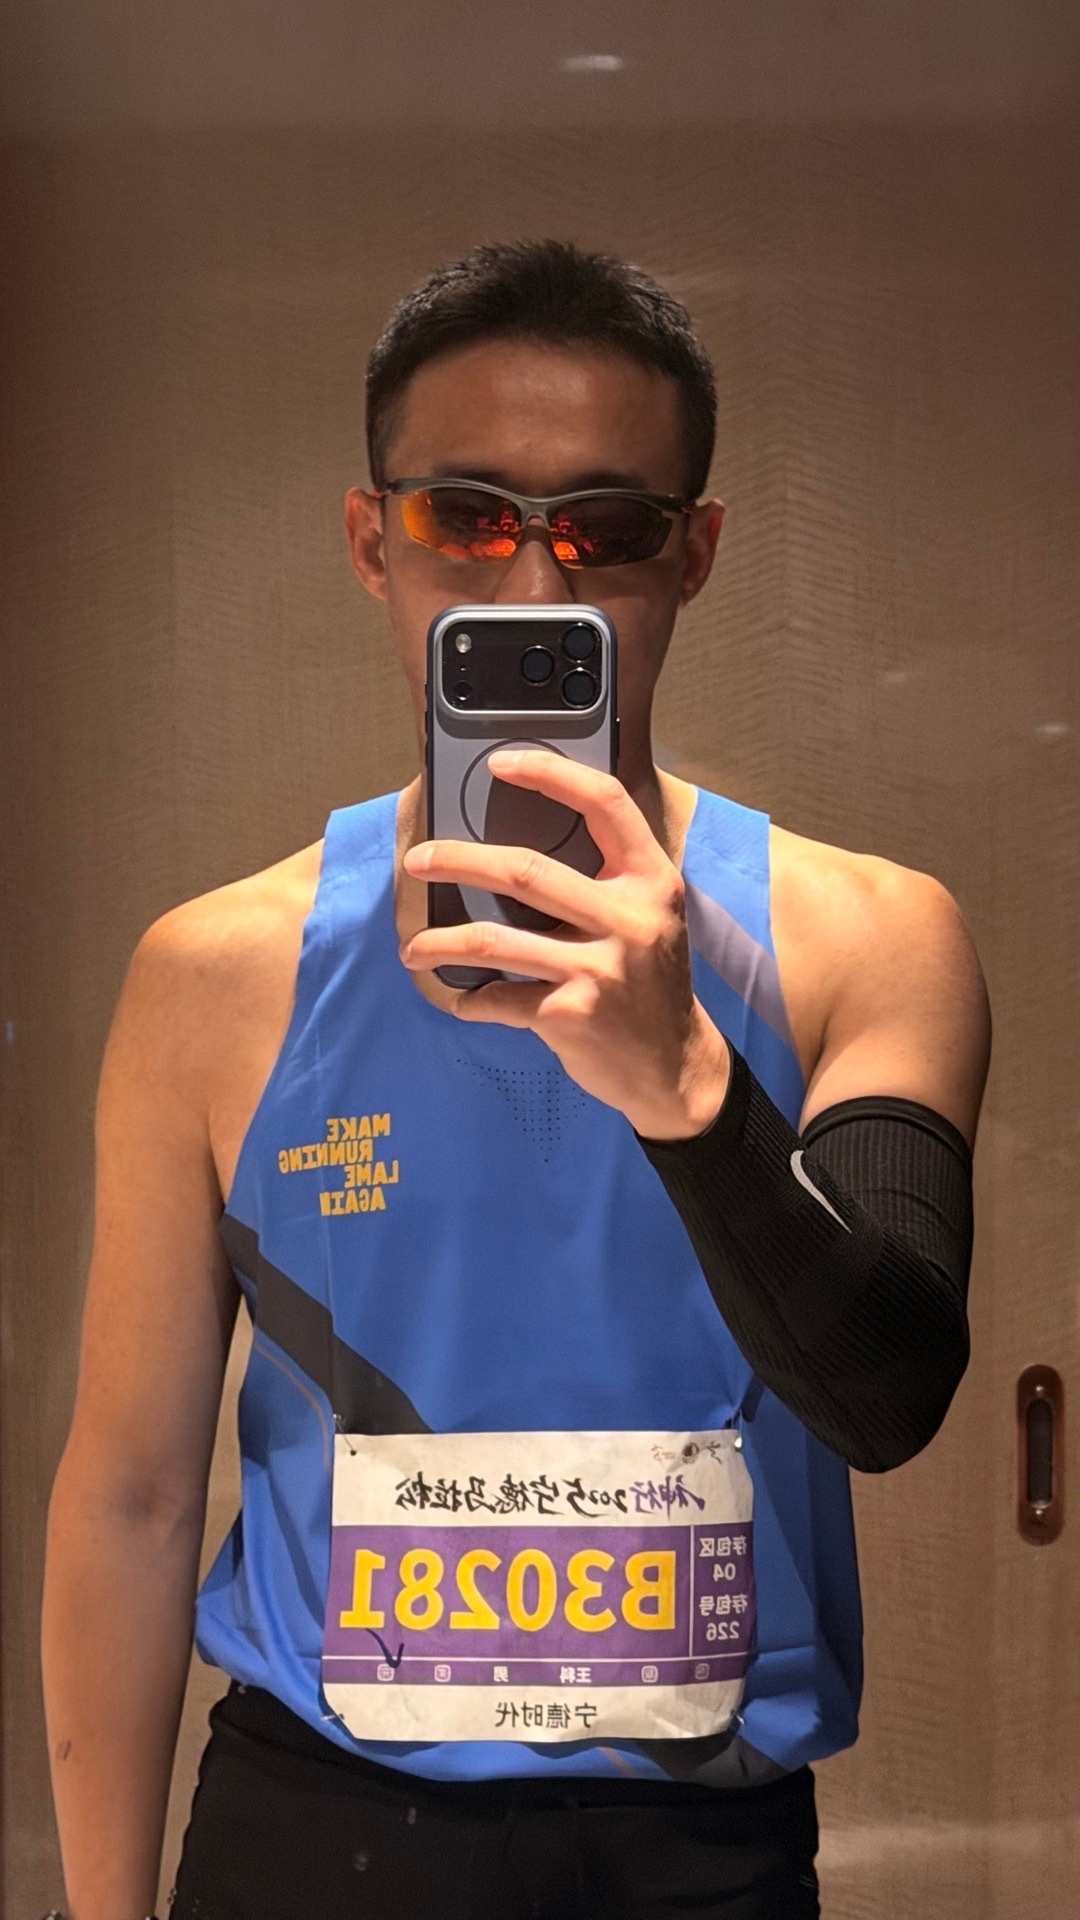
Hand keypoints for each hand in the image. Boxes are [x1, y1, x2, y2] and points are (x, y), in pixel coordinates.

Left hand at [400, 749, 730, 1140]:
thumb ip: (605, 881)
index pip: (604, 803)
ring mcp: (600, 969)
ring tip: (414, 948)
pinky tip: (464, 999)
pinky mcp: (572, 1015)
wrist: (674, 1067)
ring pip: (493, 940)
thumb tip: (517, 849)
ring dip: (440, 943)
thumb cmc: (649, 984)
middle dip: (457, 860)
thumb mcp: (650, 918)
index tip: (499, 764)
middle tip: (418, 860)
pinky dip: (471, 999)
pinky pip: (498, 998)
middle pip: (525, 870)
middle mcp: (629, 919)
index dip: (550, 773)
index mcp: (650, 881)